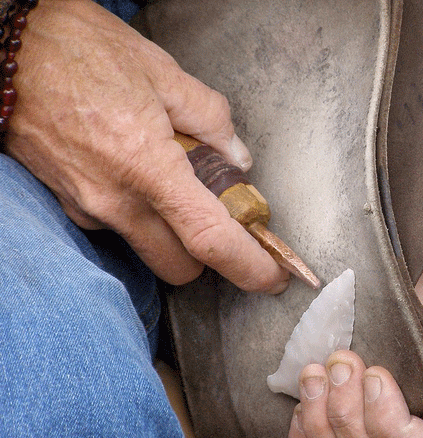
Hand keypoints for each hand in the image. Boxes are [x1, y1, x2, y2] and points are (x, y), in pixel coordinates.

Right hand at [7, 0, 288, 289]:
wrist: (3, 49)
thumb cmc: (77, 50)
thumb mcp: (161, 72)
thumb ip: (210, 119)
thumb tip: (236, 155)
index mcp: (148, 168)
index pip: (209, 241)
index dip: (248, 268)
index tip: (271, 278)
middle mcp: (115, 202)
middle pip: (180, 267)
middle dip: (209, 257)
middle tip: (225, 219)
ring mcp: (88, 208)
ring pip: (149, 251)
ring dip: (174, 235)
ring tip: (178, 182)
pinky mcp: (70, 204)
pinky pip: (120, 227)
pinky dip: (143, 214)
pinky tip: (141, 173)